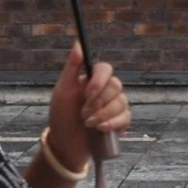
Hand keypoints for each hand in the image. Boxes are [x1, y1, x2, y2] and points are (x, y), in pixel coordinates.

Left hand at [45, 42, 129, 168]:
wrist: (65, 144)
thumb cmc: (62, 116)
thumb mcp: (63, 90)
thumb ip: (72, 67)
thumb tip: (78, 43)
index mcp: (92, 79)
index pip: (105, 69)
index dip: (99, 80)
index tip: (88, 93)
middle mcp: (106, 90)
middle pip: (116, 86)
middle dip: (99, 102)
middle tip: (84, 113)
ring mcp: (115, 106)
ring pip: (121, 102)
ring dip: (103, 115)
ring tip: (87, 123)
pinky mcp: (120, 121)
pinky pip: (126, 117)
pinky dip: (112, 124)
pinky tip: (100, 129)